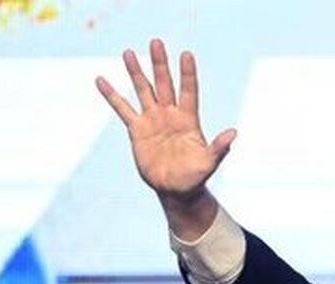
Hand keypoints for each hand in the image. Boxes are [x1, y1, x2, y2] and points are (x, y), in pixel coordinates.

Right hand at [96, 39, 235, 207]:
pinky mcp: (137, 130)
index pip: (189, 90)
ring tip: (129, 53)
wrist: (176, 190)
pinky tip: (101, 80)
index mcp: (189, 119)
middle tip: (156, 42)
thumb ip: (219, 148)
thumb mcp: (209, 163)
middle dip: (160, 63)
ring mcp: (153, 120)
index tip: (186, 54)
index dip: (187, 73)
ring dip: (136, 72)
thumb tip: (233, 133)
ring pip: (143, 90)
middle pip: (165, 83)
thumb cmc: (195, 177)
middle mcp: (170, 114)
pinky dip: (112, 95)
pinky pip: (122, 109)